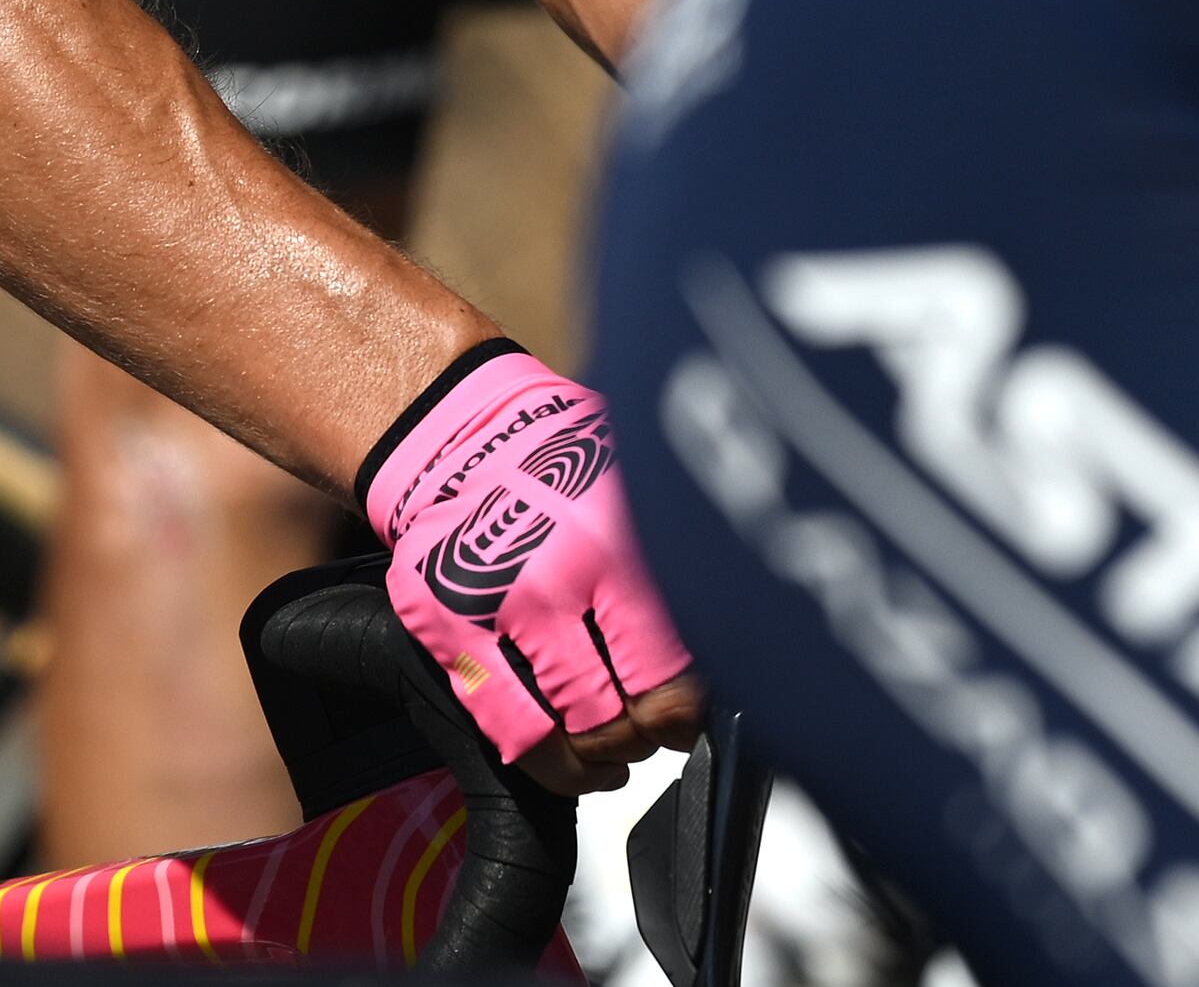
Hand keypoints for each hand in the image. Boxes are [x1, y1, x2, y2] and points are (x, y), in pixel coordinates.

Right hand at [360, 345, 700, 787]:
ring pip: (585, 733)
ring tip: (622, 750)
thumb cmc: (556, 461)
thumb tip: (748, 628)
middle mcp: (569, 564)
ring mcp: (505, 600)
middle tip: (661, 727)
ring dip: (613, 756)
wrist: (452, 432)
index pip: (695, 651)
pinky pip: (514, 732)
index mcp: (629, 527)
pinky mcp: (449, 628)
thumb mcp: (639, 481)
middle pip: (648, 707)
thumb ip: (682, 552)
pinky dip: (554, 767)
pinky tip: (577, 767)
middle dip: (661, 732)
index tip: (704, 705)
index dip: (706, 700)